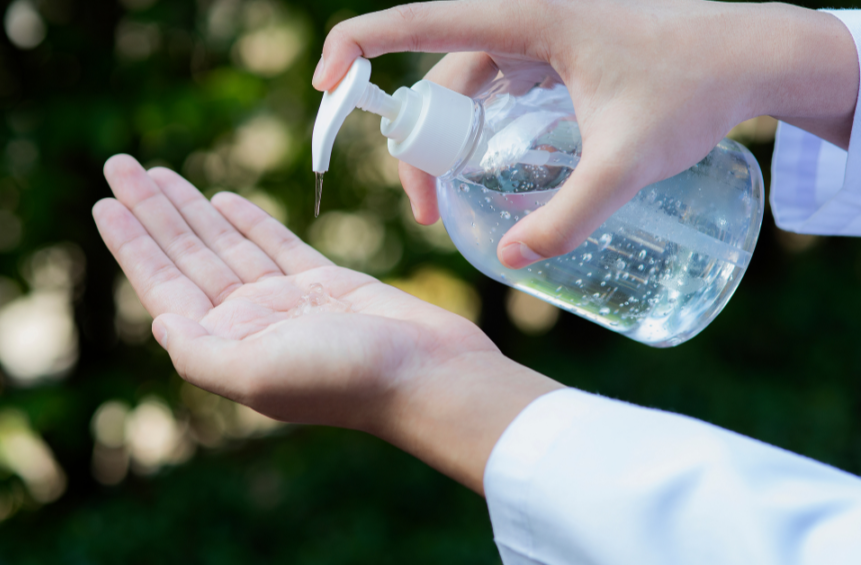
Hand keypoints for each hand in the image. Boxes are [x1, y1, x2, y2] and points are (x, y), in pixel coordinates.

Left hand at [92, 155, 561, 492]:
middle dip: (153, 210)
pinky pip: (274, 244)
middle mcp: (249, 323)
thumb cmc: (345, 379)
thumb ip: (200, 353)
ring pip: (226, 243)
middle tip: (120, 164)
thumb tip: (160, 323)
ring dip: (191, 208)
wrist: (428, 375)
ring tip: (158, 172)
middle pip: (188, 255)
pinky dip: (247, 221)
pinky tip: (221, 199)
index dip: (132, 243)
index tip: (104, 202)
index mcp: (227, 344)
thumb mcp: (256, 374)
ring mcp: (287, 302)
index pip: (165, 285)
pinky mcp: (326, 285)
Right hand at [314, 0, 857, 268]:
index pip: (423, 21)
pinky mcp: (554, 57)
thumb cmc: (697, 90)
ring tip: (450, 209)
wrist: (753, 56)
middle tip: (428, 213)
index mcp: (529, 20)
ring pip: (464, 90)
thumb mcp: (631, 160)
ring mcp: (538, 38)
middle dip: (416, 145)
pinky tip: (488, 175)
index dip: (361, 44)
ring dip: (446, 146)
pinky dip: (476, 132)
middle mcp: (525, 21)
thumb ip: (571, 215)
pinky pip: (492, 91)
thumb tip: (510, 261)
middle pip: (438, 79)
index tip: (325, 83)